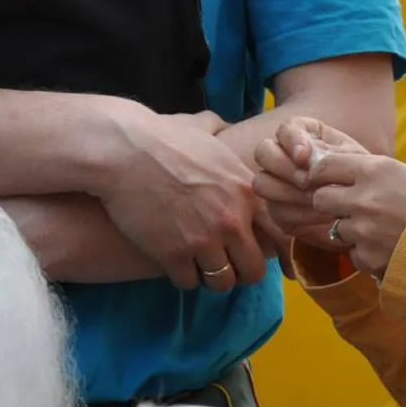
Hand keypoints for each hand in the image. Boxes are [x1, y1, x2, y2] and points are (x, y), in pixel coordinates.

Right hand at [94, 108, 266, 291]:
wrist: (123, 152)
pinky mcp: (172, 254)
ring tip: (199, 265)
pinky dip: (182, 277)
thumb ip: (222, 133)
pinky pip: (188, 282)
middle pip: (254, 269)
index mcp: (246, 192)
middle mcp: (232, 220)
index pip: (282, 234)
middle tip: (225, 263)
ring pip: (222, 282)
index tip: (262, 253)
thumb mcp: (204, 129)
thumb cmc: (160, 137)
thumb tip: (222, 124)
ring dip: (211, 277)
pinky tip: (174, 263)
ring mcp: (203, 240)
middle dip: (241, 270)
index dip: (275, 250)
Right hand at [251, 116, 370, 245]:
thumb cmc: (362, 174)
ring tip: (318, 199)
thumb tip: (306, 161)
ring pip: (262, 184)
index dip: (291, 141)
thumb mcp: (353, 158)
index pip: (285, 129)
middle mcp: (283, 156)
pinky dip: (300, 214)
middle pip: (264, 153)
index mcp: (304, 135)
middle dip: (284, 168)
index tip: (305, 157)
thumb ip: (329, 155)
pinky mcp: (279, 210)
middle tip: (307, 181)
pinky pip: (277, 211)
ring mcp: (276, 183)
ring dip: (289, 193)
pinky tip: (322, 215)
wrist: (369, 203)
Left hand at [304, 148, 405, 281]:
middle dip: (329, 203)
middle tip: (349, 207)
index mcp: (375, 171)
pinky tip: (390, 248)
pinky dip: (367, 252)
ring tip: (382, 229)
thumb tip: (344, 175)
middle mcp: (363, 198)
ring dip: (352, 230)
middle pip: (320, 199)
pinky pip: (354, 253)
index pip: (324, 165)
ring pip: (336, 229)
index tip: (322, 179)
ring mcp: (362, 230)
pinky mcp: (366, 256)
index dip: (319, 173)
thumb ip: (375, 176)